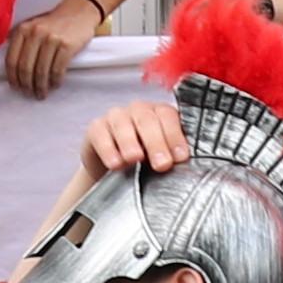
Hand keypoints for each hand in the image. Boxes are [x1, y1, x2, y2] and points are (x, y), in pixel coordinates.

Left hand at [4, 0, 102, 98]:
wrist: (80, 10)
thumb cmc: (55, 23)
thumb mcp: (33, 27)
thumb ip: (21, 42)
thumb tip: (12, 70)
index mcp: (23, 30)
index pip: (11, 59)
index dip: (12, 77)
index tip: (15, 87)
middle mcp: (35, 33)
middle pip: (25, 68)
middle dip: (26, 85)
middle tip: (29, 94)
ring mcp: (51, 38)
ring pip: (41, 71)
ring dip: (41, 86)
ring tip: (42, 93)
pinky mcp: (67, 45)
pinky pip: (58, 69)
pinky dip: (55, 81)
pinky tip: (55, 84)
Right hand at [66, 99, 187, 178]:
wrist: (114, 172)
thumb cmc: (146, 163)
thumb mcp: (162, 158)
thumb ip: (174, 156)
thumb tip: (186, 166)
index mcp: (160, 114)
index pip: (169, 117)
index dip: (175, 136)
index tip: (180, 157)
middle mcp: (139, 110)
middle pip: (147, 120)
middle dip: (156, 142)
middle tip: (162, 164)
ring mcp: (116, 117)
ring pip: (123, 124)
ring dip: (130, 143)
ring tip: (135, 159)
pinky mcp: (96, 128)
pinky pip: (100, 134)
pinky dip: (108, 149)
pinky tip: (115, 164)